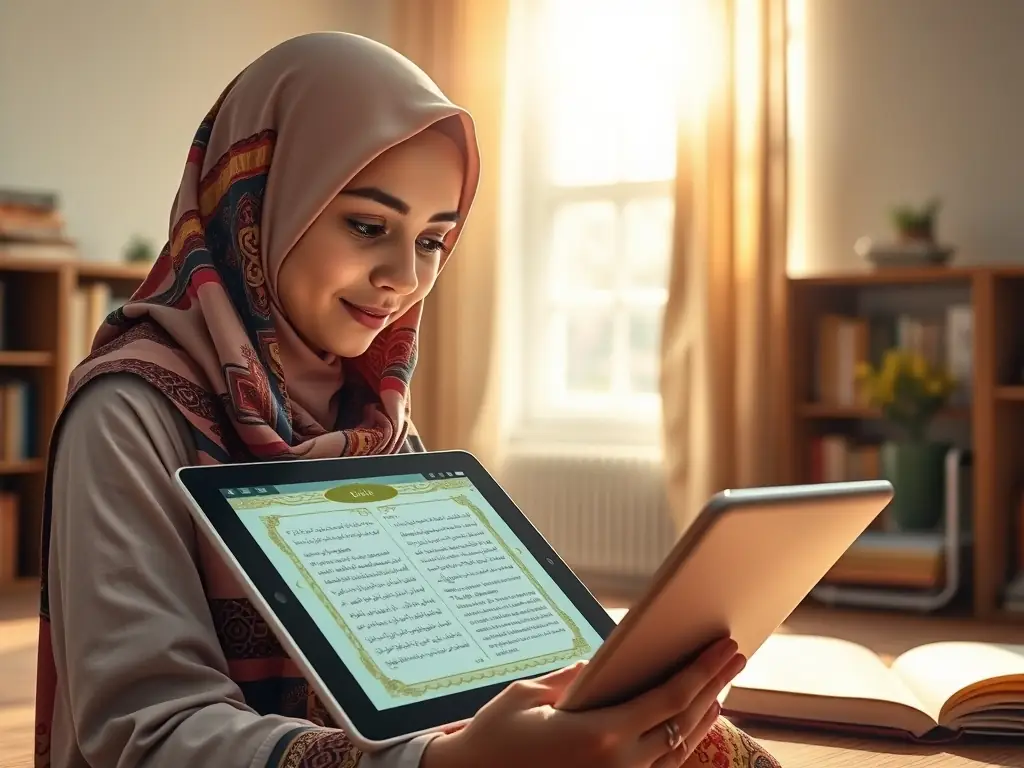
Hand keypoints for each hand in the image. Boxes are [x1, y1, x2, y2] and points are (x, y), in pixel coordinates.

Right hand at [422, 637, 744, 767]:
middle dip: (713, 685)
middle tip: (733, 654)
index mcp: (599, 736)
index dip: (702, 671)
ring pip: (677, 748)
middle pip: (683, 722)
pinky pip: (659, 765)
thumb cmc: (495, 738)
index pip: (668, 699)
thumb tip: (607, 660)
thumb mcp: (531, 696)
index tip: (724, 646)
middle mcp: (618, 766)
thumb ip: (576, 677)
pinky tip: (687, 719)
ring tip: (718, 682)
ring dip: (702, 713)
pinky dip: (679, 739)